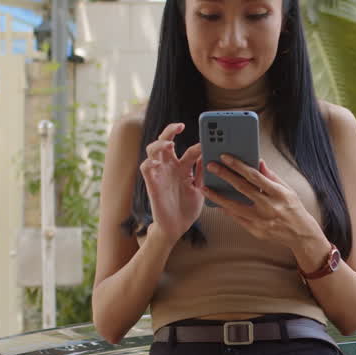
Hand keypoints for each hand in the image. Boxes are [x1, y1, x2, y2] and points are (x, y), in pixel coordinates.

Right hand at [140, 123, 202, 241]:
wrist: (176, 229)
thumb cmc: (186, 210)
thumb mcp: (200, 189)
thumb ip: (202, 173)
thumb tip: (209, 155)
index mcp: (183, 169)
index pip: (191, 150)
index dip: (200, 145)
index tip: (210, 143)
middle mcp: (171, 168)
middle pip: (166, 141)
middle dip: (171, 130)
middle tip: (181, 126)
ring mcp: (160, 174)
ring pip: (153, 149)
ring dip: (159, 142)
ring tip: (169, 142)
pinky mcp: (152, 183)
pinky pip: (145, 167)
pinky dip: (149, 161)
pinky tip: (157, 161)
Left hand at [202, 154, 328, 266]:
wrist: (300, 234)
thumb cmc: (293, 208)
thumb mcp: (287, 189)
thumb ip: (271, 176)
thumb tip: (258, 161)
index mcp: (278, 193)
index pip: (254, 175)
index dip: (238, 165)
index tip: (225, 157)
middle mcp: (269, 206)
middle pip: (242, 188)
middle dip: (224, 175)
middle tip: (211, 166)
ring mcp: (261, 220)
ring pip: (234, 206)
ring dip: (218, 196)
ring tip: (205, 188)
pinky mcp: (256, 231)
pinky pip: (237, 219)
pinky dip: (226, 210)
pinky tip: (217, 203)